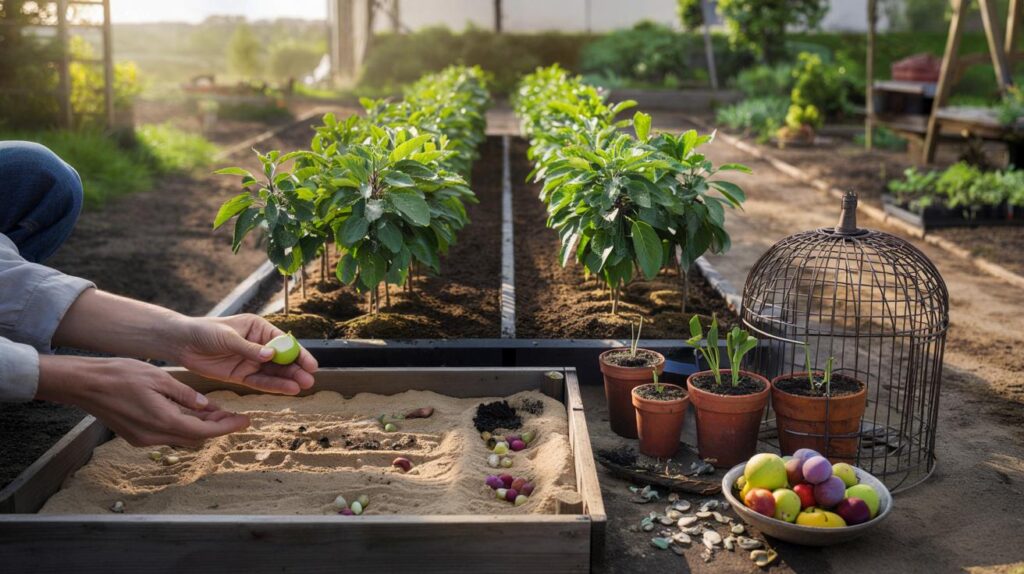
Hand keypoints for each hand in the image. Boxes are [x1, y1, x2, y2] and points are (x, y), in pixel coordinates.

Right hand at [37, 356, 249, 446]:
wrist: (84, 384)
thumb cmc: (120, 375)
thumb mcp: (159, 378)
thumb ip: (185, 395)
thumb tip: (206, 406)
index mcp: (163, 421)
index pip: (204, 431)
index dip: (227, 427)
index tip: (245, 421)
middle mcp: (153, 436)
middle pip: (195, 438)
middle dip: (216, 428)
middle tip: (233, 415)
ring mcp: (142, 439)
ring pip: (181, 437)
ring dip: (199, 427)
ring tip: (216, 412)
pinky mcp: (135, 436)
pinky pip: (166, 434)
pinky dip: (182, 425)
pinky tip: (190, 412)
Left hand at [172, 314, 317, 394]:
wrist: (181, 343)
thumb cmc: (204, 332)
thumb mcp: (227, 337)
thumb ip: (249, 348)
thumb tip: (271, 355)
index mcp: (258, 329)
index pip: (283, 342)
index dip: (298, 353)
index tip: (311, 364)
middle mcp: (258, 345)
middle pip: (282, 359)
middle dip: (296, 369)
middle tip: (309, 380)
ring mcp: (250, 361)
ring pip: (273, 373)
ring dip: (288, 380)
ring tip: (302, 387)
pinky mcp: (241, 375)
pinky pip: (260, 382)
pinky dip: (273, 386)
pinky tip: (287, 390)